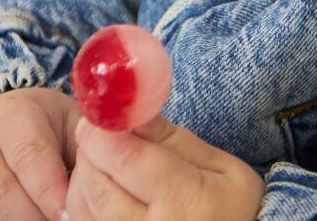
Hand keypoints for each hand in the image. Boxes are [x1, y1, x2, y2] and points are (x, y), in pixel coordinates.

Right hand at [0, 84, 79, 220]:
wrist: (14, 121)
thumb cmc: (52, 125)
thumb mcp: (70, 123)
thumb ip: (83, 150)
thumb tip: (96, 184)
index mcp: (14, 115)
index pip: (29, 156)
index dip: (49, 190)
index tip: (69, 214)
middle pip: (0, 190)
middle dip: (33, 215)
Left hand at [66, 111, 264, 220]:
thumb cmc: (234, 206)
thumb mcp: (219, 164)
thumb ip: (172, 138)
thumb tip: (133, 107)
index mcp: (184, 201)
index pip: (128, 160)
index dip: (104, 131)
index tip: (98, 111)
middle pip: (97, 186)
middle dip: (90, 150)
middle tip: (97, 128)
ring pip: (83, 209)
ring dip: (84, 175)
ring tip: (102, 157)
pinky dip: (83, 203)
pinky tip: (102, 186)